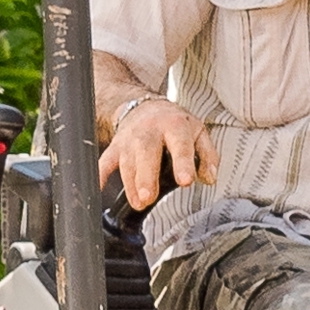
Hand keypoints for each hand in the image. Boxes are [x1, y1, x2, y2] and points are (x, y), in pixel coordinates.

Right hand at [105, 96, 214, 210]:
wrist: (146, 107)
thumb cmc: (175, 124)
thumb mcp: (199, 133)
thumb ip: (208, 156)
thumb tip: (210, 178)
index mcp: (175, 126)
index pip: (180, 145)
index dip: (183, 163)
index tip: (185, 181)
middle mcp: (150, 131)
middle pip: (145, 152)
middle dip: (146, 176)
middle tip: (149, 197)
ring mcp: (129, 139)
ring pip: (127, 161)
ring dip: (131, 184)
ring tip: (139, 203)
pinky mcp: (115, 147)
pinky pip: (105, 161)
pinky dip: (100, 175)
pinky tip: (99, 189)